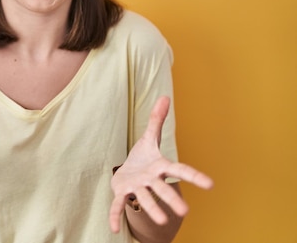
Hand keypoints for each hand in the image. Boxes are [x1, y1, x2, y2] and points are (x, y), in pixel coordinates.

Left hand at [109, 96, 213, 232]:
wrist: (127, 173)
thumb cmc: (142, 158)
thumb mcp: (148, 138)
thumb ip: (157, 119)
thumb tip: (165, 96)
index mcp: (159, 166)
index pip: (179, 170)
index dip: (194, 176)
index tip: (210, 184)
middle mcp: (150, 180)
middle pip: (162, 188)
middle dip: (171, 198)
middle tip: (184, 212)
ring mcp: (137, 188)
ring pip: (144, 198)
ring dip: (151, 208)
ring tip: (159, 221)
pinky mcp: (122, 193)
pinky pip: (118, 205)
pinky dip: (116, 216)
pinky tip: (116, 230)